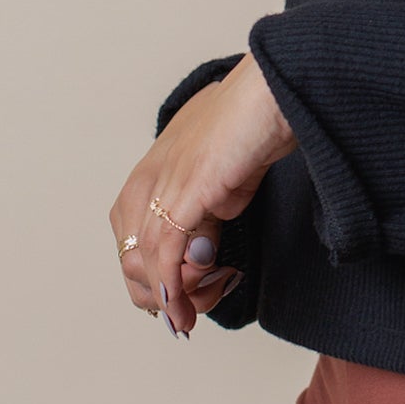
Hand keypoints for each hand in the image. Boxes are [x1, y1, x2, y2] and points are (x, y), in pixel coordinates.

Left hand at [110, 52, 296, 335]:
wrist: (274, 92)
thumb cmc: (256, 122)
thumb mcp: (222, 178)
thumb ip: (205, 213)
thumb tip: (199, 253)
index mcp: (151, 170)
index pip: (131, 241)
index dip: (153, 277)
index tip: (183, 297)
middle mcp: (146, 179)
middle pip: (130, 258)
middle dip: (162, 292)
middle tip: (197, 305)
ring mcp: (161, 186)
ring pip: (148, 263)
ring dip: (176, 297)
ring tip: (201, 308)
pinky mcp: (183, 195)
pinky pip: (166, 257)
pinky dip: (173, 290)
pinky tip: (184, 311)